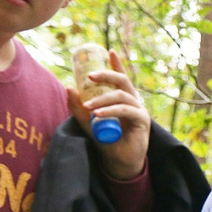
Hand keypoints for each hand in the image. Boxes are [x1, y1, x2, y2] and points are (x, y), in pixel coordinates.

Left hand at [66, 49, 149, 179]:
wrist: (118, 161)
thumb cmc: (106, 141)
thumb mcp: (88, 122)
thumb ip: (78, 107)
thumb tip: (69, 87)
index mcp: (122, 99)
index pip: (121, 78)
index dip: (117, 64)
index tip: (109, 50)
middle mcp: (133, 102)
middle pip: (123, 81)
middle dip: (107, 75)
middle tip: (89, 76)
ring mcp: (139, 111)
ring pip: (122, 96)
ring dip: (103, 99)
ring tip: (89, 107)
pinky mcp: (142, 121)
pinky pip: (126, 111)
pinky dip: (112, 111)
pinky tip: (98, 114)